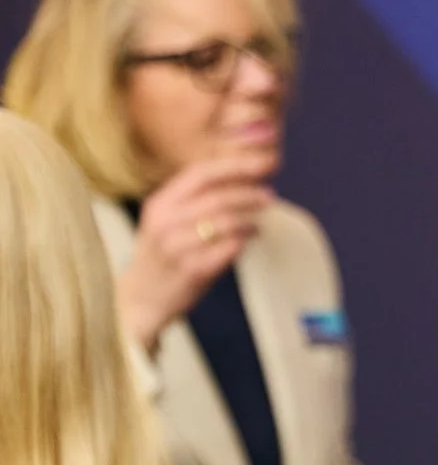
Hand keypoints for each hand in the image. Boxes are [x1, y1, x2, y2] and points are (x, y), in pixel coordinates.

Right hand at [117, 150, 277, 349]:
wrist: (141, 299)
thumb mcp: (167, 220)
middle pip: (217, 197)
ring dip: (250, 218)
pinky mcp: (192, 270)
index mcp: (160, 204)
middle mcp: (165, 222)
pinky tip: (250, 238)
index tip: (261, 165)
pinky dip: (245, 239)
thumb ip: (194, 198)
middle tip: (269, 196)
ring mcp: (177, 247)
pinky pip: (229, 248)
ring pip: (226, 222)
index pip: (200, 174)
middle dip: (248, 194)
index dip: (234, 167)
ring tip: (260, 221)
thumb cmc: (165, 254)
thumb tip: (241, 174)